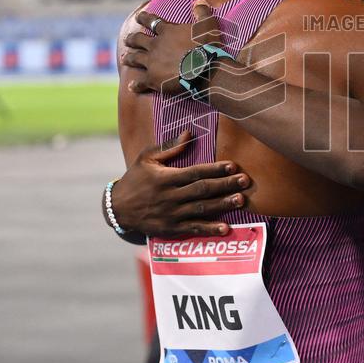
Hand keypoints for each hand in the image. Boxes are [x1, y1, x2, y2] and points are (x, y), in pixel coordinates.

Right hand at [110, 131, 250, 237]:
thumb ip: (168, 147)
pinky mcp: (171, 229)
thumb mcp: (146, 158)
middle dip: (225, 185)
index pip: (195, 172)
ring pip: (202, 209)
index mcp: (166, 178)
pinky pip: (193, 229)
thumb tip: (189, 133)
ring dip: (223, 205)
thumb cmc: (135, 179)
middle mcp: (170, 196)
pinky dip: (210, 229)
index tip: (233, 165)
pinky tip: (226, 228)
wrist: (118, 209)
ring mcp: (172, 214)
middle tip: (245, 181)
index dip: (215, 169)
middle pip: (203, 190)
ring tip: (241, 200)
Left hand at [122, 3, 222, 94]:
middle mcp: (155, 45)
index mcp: (167, 31)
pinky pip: (140, 82)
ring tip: (124, 58)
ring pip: (134, 59)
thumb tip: (199, 1)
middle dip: (132, 39)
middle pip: (138, 40)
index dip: (144, 18)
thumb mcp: (208, 25)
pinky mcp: (152, 79)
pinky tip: (131, 86)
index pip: (152, 21)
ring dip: (128, 58)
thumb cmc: (206, 46)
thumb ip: (202, 12)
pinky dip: (135, 85)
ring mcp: (151, 62)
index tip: (139, 17)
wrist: (204, 69)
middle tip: (127, 39)